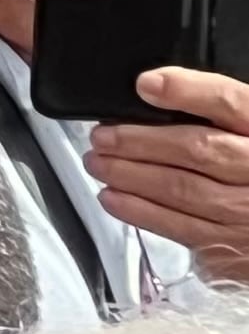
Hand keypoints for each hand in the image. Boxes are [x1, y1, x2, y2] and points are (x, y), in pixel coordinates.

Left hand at [92, 69, 248, 282]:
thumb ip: (225, 113)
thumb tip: (160, 91)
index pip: (231, 103)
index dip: (187, 91)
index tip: (146, 84)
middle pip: (198, 149)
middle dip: (139, 140)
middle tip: (102, 135)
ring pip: (184, 190)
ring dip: (130, 176)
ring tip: (99, 163)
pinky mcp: (235, 249)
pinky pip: (183, 229)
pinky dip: (142, 212)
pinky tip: (116, 199)